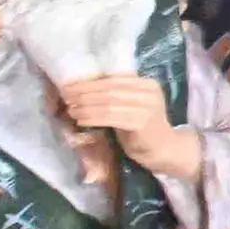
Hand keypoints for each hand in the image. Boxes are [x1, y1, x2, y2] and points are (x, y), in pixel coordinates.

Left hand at [57, 74, 203, 181]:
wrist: (164, 150)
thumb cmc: (143, 128)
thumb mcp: (132, 106)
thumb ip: (118, 96)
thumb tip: (84, 89)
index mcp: (147, 84)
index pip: (114, 79)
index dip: (89, 82)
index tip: (70, 86)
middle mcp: (149, 92)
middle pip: (110, 89)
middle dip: (84, 93)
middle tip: (65, 97)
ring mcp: (147, 107)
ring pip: (109, 103)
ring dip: (86, 106)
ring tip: (70, 109)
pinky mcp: (141, 122)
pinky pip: (111, 117)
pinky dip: (93, 118)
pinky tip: (81, 120)